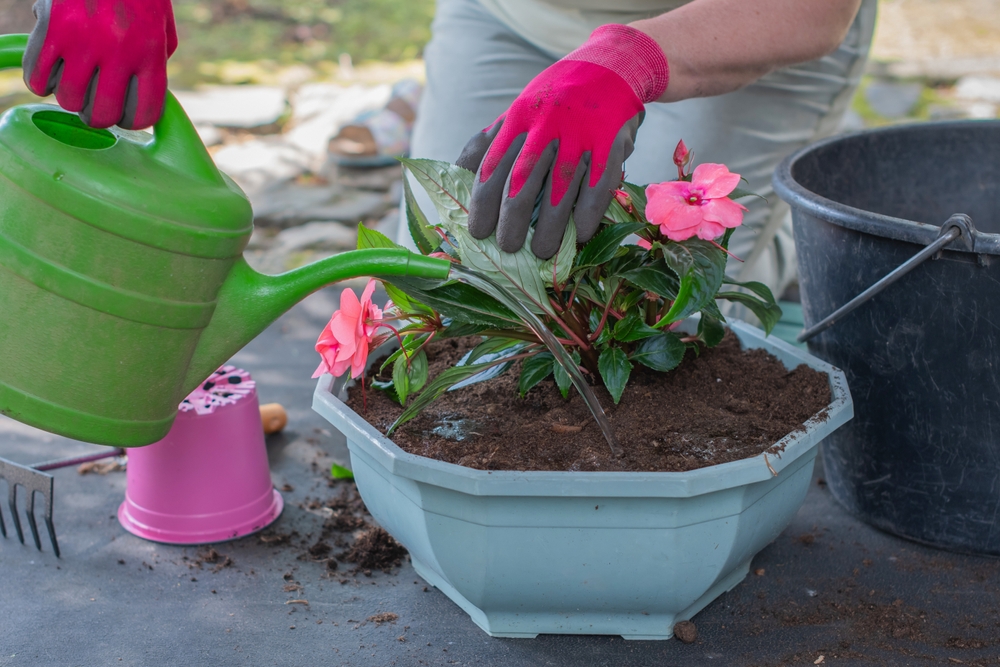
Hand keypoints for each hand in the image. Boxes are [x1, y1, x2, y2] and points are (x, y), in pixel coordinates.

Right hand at [23, 0, 177, 129]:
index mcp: (150, 53)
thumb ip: (157, 59)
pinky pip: (38, 76)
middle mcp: (118, 53)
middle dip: (98, 117)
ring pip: (68, 100)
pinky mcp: (53, 30)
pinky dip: (40, 82)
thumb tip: (145, 93)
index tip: (125, 118)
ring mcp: (83, 42)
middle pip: (102, 114)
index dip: (132, 122)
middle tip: (95, 106)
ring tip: (74, 84)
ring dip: (69, 98)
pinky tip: (50, 74)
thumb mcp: (161, 24)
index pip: (143, 112)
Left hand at [456, 24, 667, 258]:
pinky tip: (578, 235)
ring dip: (548, 227)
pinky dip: (586, 215)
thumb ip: (492, 141)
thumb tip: (456, 174)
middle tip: (506, 248)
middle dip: (510, 221)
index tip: (477, 232)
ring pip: (559, 190)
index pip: (492, 166)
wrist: (613, 66)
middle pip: (522, 182)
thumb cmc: (558, 98)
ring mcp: (580, 135)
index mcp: (519, 118)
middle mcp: (546, 126)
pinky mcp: (610, 145)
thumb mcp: (520, 109)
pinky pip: (596, 188)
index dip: (482, 203)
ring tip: (540, 252)